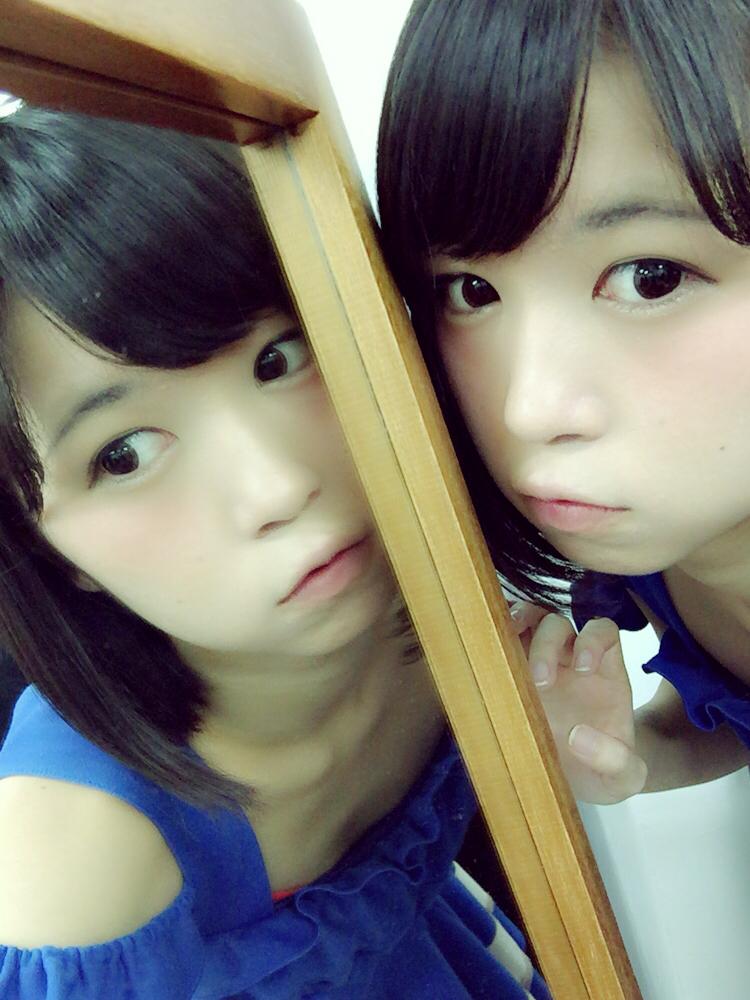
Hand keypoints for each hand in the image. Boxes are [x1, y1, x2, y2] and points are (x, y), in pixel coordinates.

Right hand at [510, 602, 647, 803]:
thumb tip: (578, 737)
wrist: (576, 786)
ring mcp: (539, 664)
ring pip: (528, 623)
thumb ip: (617, 761)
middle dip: (548, 645)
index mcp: (604, 674)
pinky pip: (503, 643)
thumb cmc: (604, 774)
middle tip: (540, 682)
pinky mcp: (513, 676)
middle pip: (559, 624)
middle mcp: (569, 661)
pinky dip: (495, 637)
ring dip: (517, 626)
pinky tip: (486, 651)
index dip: (593, 640)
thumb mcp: (623, 779)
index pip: (602, 632)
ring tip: (503, 648)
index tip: (582, 669)